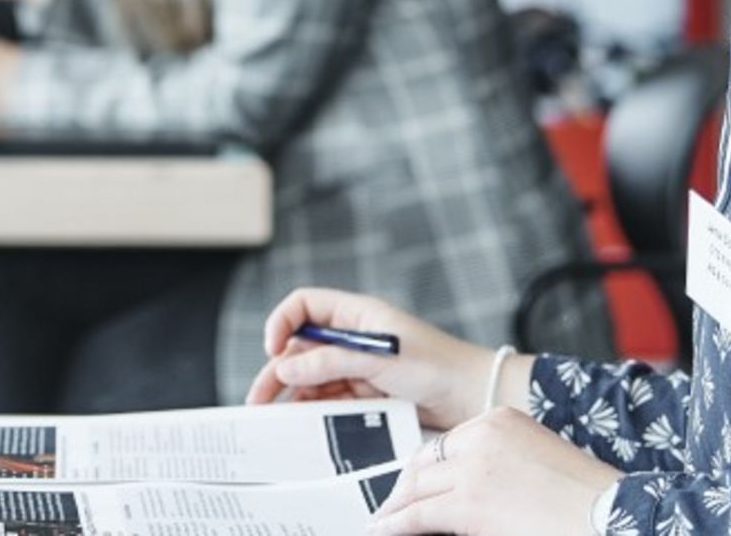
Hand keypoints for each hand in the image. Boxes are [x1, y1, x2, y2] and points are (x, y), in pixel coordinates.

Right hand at [245, 288, 512, 429]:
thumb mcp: (378, 359)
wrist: (472, 397)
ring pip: (310, 377)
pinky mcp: (363, 393)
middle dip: (277, 370)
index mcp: (355, 314)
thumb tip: (285, 367)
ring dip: (290, 394)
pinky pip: (328, 399)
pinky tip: (301, 423)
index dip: (282, 323)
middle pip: (300, 347)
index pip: (303, 307)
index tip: (272, 350)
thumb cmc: (436, 365)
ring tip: (272, 417)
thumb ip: (329, 361)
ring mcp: (356, 366)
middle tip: (258, 397)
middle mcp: (351, 337)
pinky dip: (312, 409)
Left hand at [369, 407, 619, 534]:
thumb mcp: (538, 460)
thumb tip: (466, 488)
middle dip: (406, 487)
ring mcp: (472, 469)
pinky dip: (395, 524)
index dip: (425, 467)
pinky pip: (418, 514)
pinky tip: (382, 530)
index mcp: (500, 419)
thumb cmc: (586, 497)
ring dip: (395, 507)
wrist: (610, 513)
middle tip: (392, 504)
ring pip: (417, 488)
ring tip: (383, 520)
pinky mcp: (467, 503)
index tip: (413, 482)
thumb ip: (500, 463)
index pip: (446, 442)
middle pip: (426, 462)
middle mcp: (481, 436)